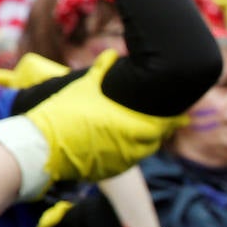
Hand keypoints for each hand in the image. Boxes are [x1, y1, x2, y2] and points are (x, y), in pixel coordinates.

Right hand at [0, 50, 183, 199]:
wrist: (41, 147)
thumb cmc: (63, 114)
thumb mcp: (84, 89)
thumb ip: (101, 71)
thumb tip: (110, 54)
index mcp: (131, 127)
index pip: (162, 125)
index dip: (174, 121)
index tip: (184, 117)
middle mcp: (131, 147)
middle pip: (155, 139)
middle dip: (161, 130)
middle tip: (169, 122)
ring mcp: (121, 162)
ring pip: (142, 151)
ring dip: (146, 142)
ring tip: (147, 132)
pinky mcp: (109, 171)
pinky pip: (127, 161)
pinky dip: (129, 152)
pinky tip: (126, 144)